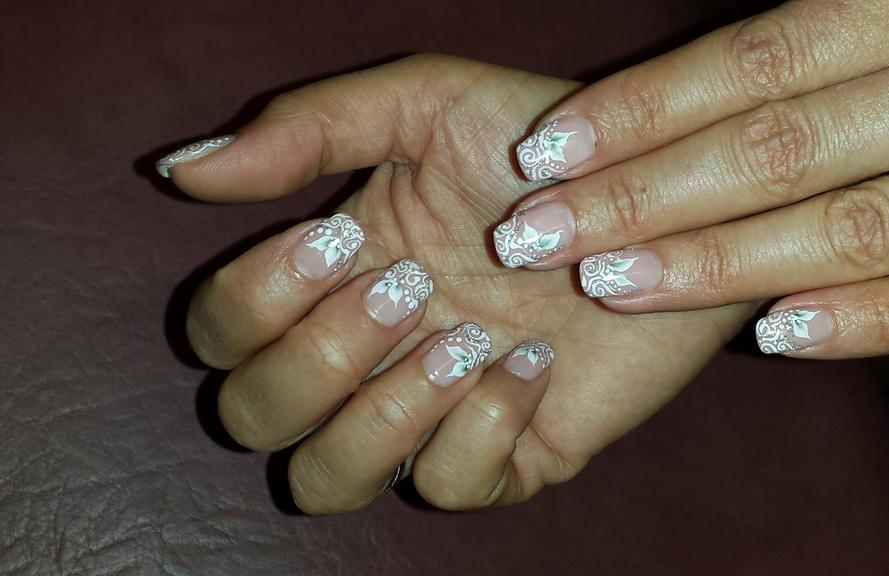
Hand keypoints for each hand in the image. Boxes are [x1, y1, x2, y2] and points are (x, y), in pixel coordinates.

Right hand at [162, 55, 753, 512]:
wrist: (662, 197)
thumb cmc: (543, 150)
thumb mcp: (425, 107)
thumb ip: (306, 130)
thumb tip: (182, 173)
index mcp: (330, 278)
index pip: (221, 332)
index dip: (258, 299)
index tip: (346, 237)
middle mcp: (365, 357)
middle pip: (253, 417)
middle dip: (319, 357)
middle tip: (410, 286)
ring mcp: (432, 413)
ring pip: (327, 482)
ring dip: (383, 413)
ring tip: (465, 339)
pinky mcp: (508, 453)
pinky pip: (449, 488)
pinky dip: (485, 430)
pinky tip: (534, 364)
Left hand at [493, 0, 888, 357]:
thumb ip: (832, 7)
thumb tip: (705, 67)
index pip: (751, 63)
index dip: (641, 111)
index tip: (547, 151)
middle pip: (774, 151)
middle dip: (643, 199)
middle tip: (539, 234)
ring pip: (847, 231)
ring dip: (719, 266)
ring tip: (611, 287)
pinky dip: (867, 323)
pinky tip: (774, 338)